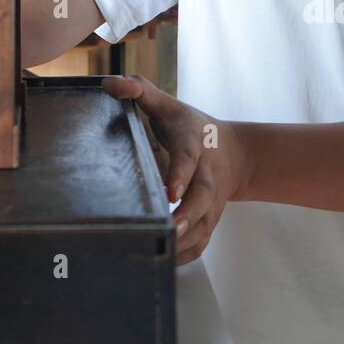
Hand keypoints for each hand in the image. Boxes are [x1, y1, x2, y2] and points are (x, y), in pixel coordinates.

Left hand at [102, 73, 249, 265]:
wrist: (234, 154)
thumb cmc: (192, 128)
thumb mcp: (168, 105)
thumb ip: (140, 91)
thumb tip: (109, 83)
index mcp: (193, 144)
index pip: (188, 158)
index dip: (180, 174)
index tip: (171, 190)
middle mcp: (205, 176)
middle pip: (202, 198)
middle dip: (188, 215)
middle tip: (170, 228)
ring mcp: (210, 202)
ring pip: (203, 226)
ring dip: (185, 241)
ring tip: (163, 250)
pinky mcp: (209, 221)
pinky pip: (201, 242)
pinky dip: (186, 255)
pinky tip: (165, 260)